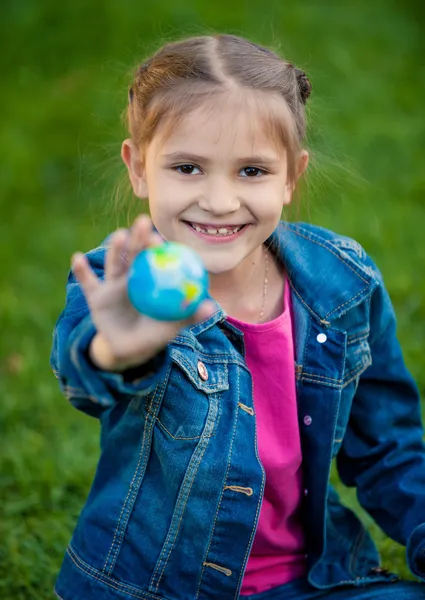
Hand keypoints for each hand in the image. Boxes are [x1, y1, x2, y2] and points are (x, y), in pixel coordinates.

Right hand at [71, 215, 214, 370]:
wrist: (128, 351)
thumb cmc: (153, 335)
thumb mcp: (171, 327)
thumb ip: (189, 316)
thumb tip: (212, 308)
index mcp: (150, 280)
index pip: (155, 259)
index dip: (157, 247)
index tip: (160, 237)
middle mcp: (132, 277)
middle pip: (135, 254)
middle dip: (139, 237)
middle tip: (144, 222)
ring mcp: (113, 285)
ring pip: (114, 263)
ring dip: (115, 249)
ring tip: (119, 236)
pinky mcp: (96, 296)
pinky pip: (87, 282)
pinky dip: (81, 270)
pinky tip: (77, 257)